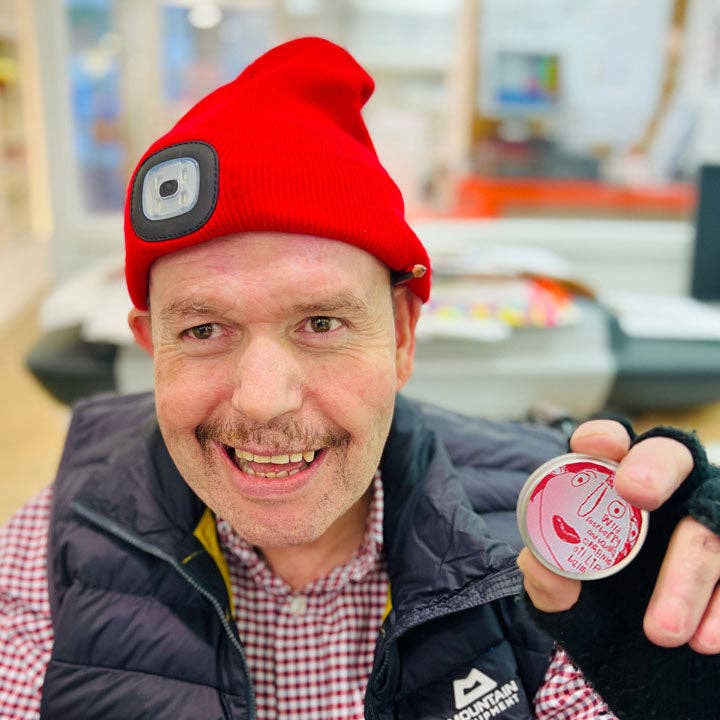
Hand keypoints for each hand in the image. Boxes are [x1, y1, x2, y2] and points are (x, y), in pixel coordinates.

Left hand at [517, 419, 719, 653]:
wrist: (643, 657)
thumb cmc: (601, 608)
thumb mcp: (567, 600)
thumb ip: (548, 583)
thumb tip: (536, 564)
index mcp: (615, 486)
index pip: (610, 443)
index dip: (603, 437)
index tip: (592, 446)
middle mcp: (669, 490)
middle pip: (671, 456)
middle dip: (654, 467)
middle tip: (634, 490)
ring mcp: (709, 520)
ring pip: (708, 526)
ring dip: (687, 575)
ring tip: (660, 630)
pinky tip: (703, 639)